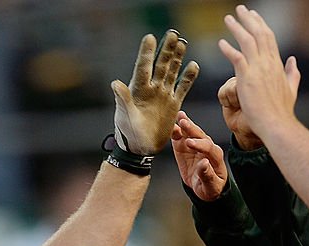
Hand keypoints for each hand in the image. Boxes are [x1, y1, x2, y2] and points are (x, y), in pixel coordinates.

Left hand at [111, 29, 199, 154]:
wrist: (141, 149)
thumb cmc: (129, 134)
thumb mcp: (124, 116)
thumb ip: (123, 99)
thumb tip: (115, 83)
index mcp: (138, 90)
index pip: (143, 67)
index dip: (146, 53)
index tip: (150, 37)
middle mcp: (151, 89)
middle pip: (160, 65)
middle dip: (166, 50)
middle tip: (172, 33)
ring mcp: (163, 95)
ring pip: (171, 72)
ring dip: (176, 58)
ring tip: (182, 42)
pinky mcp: (173, 104)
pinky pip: (182, 88)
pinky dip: (188, 77)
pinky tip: (193, 65)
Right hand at [171, 112, 228, 200]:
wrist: (205, 188)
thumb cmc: (211, 187)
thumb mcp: (211, 186)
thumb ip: (207, 175)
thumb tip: (204, 163)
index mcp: (215, 156)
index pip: (208, 147)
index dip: (199, 144)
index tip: (189, 143)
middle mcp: (206, 147)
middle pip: (200, 135)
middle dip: (191, 129)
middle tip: (183, 123)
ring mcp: (195, 145)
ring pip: (190, 133)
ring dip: (185, 124)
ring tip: (179, 117)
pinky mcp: (184, 147)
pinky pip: (180, 137)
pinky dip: (175, 131)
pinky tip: (170, 125)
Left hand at [217, 5, 301, 141]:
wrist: (276, 123)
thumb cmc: (282, 111)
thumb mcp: (291, 88)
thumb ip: (292, 73)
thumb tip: (293, 60)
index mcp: (277, 64)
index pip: (269, 38)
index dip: (261, 25)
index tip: (254, 16)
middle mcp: (268, 63)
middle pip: (259, 34)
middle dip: (249, 19)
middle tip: (241, 9)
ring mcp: (258, 69)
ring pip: (248, 41)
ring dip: (237, 28)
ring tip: (228, 18)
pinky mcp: (247, 78)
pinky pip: (237, 58)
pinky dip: (228, 49)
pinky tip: (220, 42)